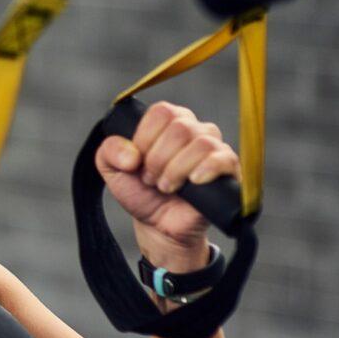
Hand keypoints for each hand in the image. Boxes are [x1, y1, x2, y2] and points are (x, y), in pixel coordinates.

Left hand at [94, 100, 239, 262]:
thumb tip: (131, 154)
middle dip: (158, 159)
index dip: (145, 138)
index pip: (162, 112)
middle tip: (151, 179)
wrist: (158, 225)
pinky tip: (193, 182)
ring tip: (166, 187)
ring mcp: (215, 148)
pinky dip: (205, 170)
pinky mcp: (229, 171)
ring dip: (176, 170)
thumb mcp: (112, 170)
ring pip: (201, 143)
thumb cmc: (141, 192)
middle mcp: (194, 129)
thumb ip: (109, 151)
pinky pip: (224, 158)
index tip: (137, 162)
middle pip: (180, 128)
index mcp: (168, 122)